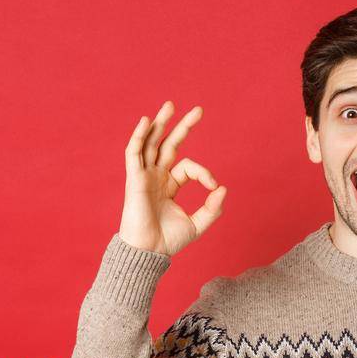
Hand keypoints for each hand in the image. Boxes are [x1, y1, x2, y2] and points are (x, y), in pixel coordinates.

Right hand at [118, 100, 227, 256]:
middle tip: (198, 110)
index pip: (188, 166)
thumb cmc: (168, 242)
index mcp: (168, 185)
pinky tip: (146, 121)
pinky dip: (138, 137)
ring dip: (160, 123)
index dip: (204, 172)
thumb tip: (223, 188)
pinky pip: (134, 153)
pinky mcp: (134, 179)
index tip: (214, 186)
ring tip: (170, 105)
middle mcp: (155, 177)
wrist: (148, 252)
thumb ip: (212, 208)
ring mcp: (144, 176)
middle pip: (168, 144)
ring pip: (151, 143)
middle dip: (182, 126)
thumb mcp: (197, 224)